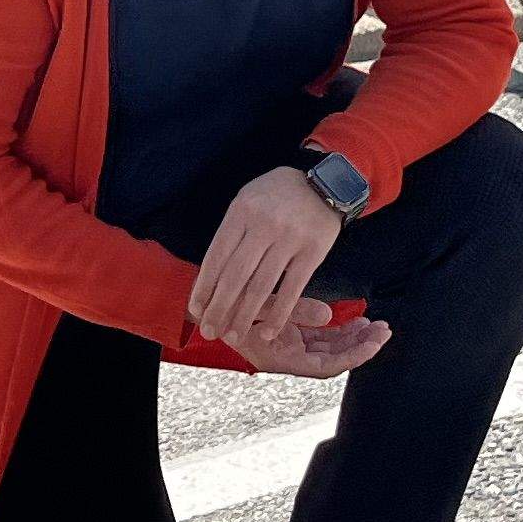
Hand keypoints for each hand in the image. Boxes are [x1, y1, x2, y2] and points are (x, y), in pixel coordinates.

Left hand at [190, 168, 346, 348]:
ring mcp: (290, 239)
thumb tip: (210, 277)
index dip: (204, 287)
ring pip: (261, 287)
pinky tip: (267, 332)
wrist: (326, 185)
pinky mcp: (313, 253)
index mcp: (242, 211)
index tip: (196, 309)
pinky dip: (279, 315)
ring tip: (233, 336)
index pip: (216, 256)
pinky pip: (292, 290)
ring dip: (244, 317)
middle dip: (219, 308)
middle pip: (235, 276)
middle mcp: (264, 225)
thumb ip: (232, 233)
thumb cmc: (278, 195)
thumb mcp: (248, 200)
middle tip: (209, 332)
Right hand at [219, 297, 390, 380]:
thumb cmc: (224, 307)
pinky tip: (354, 320)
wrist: (203, 306)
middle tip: (383, 329)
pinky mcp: (290, 335)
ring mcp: (290, 346)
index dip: (352, 355)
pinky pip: (321, 338)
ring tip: (373, 324)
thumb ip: (291, 310)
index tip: (373, 342)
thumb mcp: (258, 303)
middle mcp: (287, 357)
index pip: (325, 366)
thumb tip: (328, 314)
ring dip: (353, 338)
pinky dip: (339, 330)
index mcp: (279, 358)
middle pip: (333, 359)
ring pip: (330, 348)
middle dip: (360, 346)